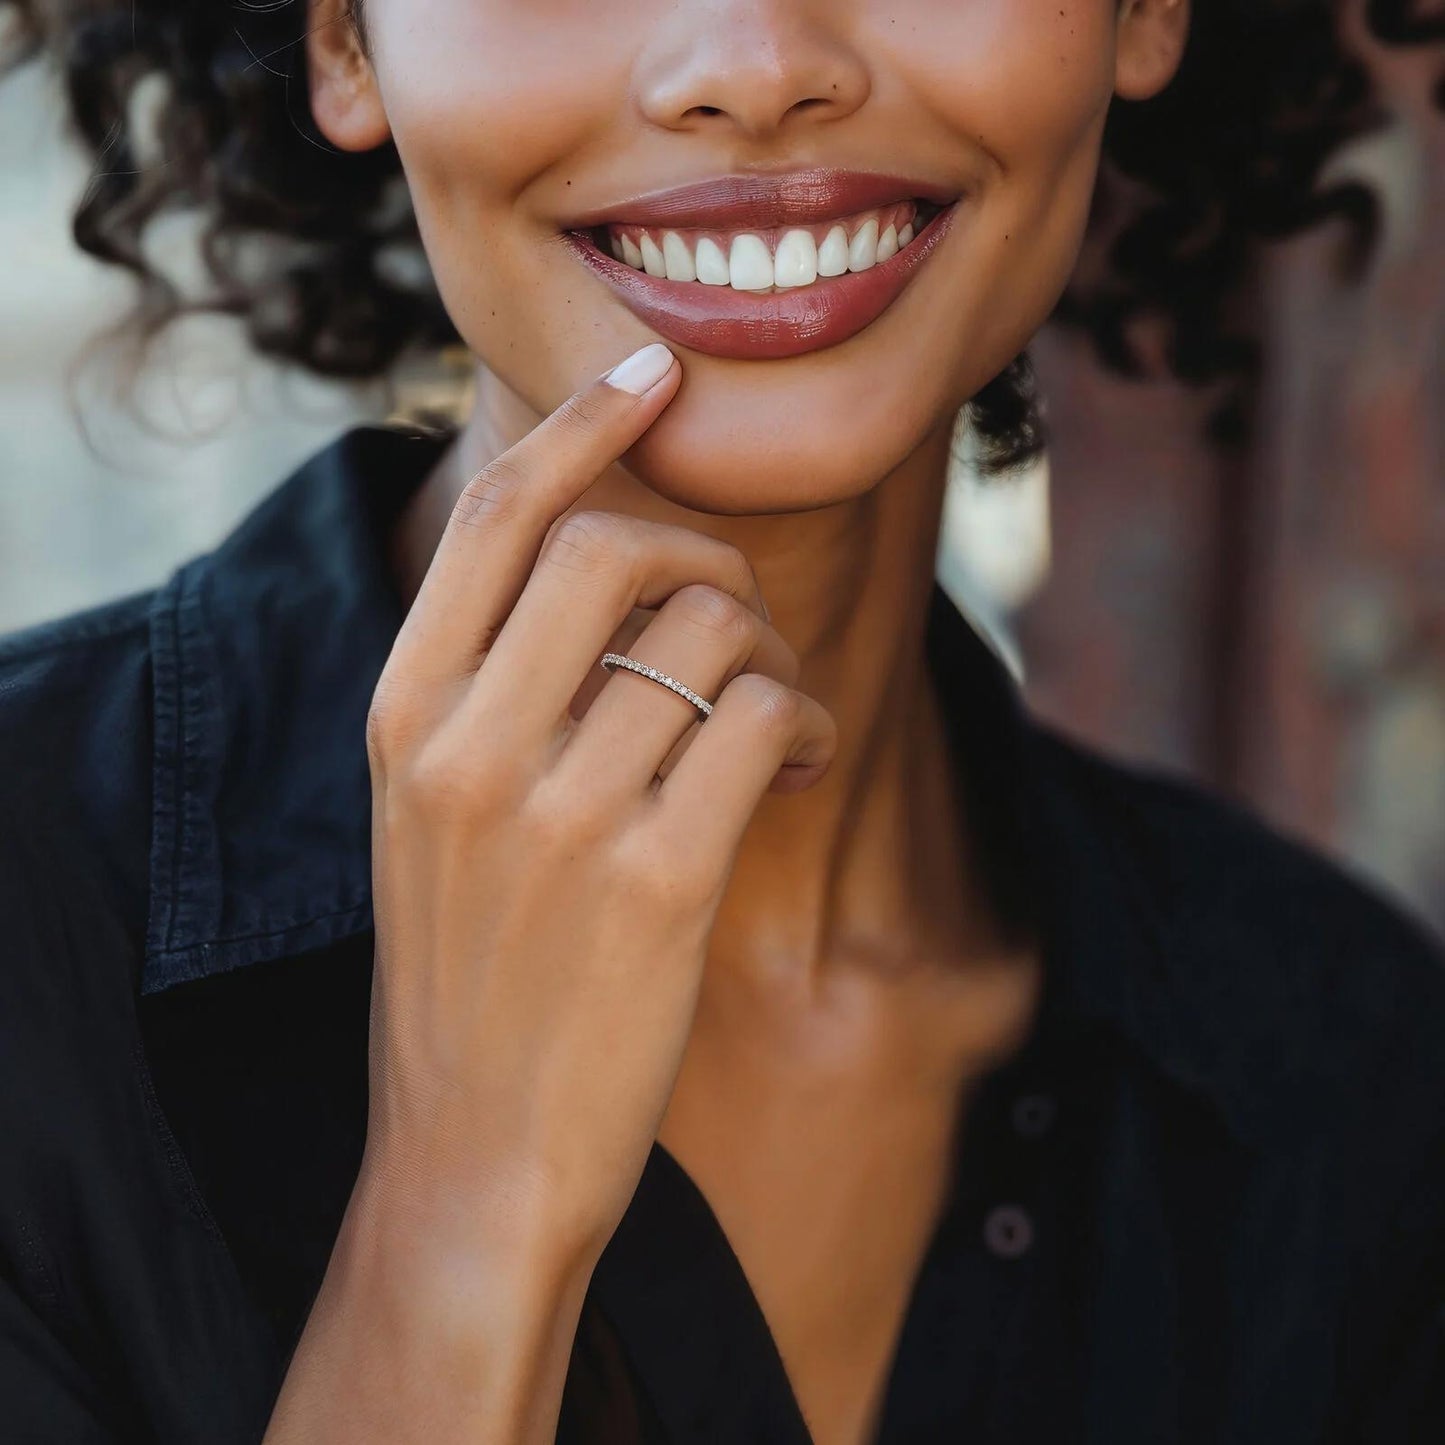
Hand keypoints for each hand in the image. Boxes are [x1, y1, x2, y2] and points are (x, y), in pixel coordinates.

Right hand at [358, 343, 836, 1276]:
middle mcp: (466, 747)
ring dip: (773, 655)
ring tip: (774, 716)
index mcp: (400, 716)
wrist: (472, 1152)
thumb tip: (603, 561)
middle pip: (616, 548)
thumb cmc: (468, 972)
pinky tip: (796, 763)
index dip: (585, 425)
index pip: (497, 520)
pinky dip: (804, 721)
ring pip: (713, 632)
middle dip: (706, 556)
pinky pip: (764, 721)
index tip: (656, 374)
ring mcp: (560, 813)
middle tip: (740, 617)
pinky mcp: (656, 879)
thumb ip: (487, 689)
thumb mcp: (430, 815)